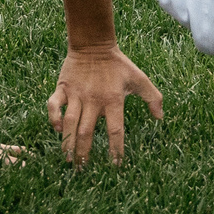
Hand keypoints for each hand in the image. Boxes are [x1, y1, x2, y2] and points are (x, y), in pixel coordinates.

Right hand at [46, 45, 164, 164]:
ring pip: (69, 123)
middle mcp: (93, 100)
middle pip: (87, 132)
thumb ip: (152, 97)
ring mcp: (76, 95)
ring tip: (68, 159)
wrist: (93, 44)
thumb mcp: (139, 78)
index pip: (115, 130)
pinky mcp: (62, 88)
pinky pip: (53, 105)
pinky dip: (53, 118)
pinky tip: (56, 130)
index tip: (116, 165)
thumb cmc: (118, 64)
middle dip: (84, 153)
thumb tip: (160, 118)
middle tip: (83, 169)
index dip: (116, 150)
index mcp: (113, 100)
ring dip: (67, 143)